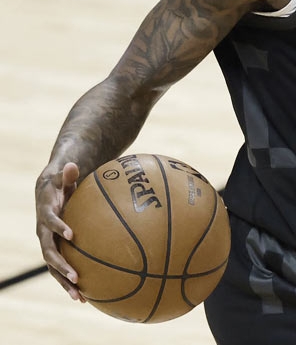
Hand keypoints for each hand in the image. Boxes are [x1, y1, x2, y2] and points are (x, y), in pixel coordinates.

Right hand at [35, 162, 85, 301]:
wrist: (47, 194)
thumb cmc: (60, 184)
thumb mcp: (62, 177)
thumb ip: (67, 173)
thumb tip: (72, 164)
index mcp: (46, 215)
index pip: (50, 222)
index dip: (59, 227)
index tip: (71, 234)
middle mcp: (43, 233)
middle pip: (49, 253)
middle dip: (61, 266)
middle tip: (76, 277)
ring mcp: (48, 244)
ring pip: (53, 267)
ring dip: (64, 282)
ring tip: (79, 297)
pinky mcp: (54, 251)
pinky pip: (60, 269)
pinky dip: (69, 282)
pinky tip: (85, 296)